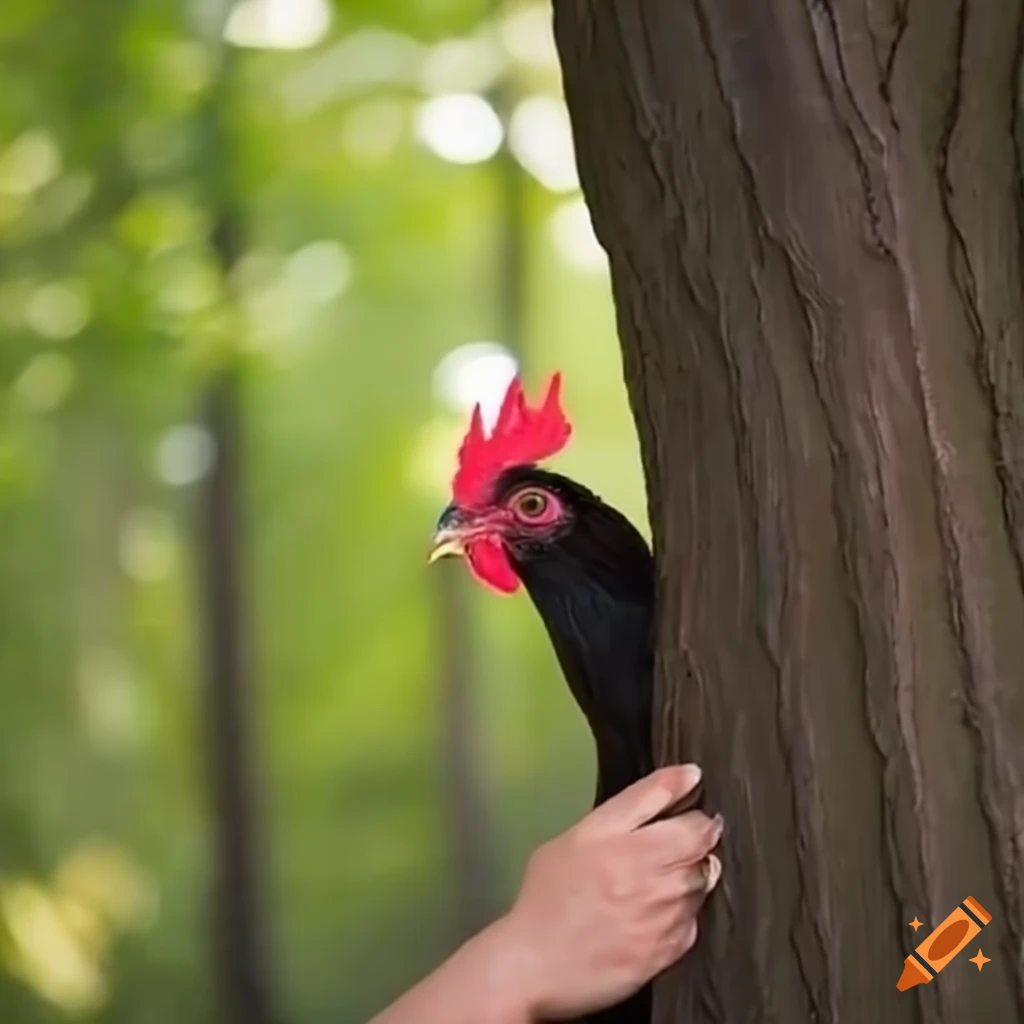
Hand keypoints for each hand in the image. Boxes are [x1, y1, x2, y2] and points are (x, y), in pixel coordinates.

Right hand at [499, 763, 722, 1018]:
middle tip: (666, 847)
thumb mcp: (582, 833)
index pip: (695, 820)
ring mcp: (663, 919)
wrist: (532, 965)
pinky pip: (694, 923)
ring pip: (704, 885)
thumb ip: (638, 800)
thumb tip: (688, 775)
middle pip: (704, 850)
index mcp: (628, 844)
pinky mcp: (668, 953)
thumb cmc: (549, 894)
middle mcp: (651, 880)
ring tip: (652, 883)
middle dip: (696, 842)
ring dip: (689, 878)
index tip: (684, 813)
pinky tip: (650, 916)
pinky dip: (681, 915)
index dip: (694, 813)